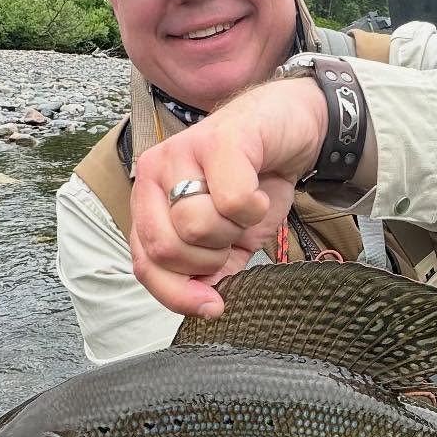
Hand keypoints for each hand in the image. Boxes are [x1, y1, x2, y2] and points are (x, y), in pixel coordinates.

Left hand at [130, 80, 327, 315]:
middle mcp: (153, 174)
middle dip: (210, 256)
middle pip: (168, 248)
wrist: (291, 131)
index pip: (145, 264)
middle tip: (232, 233)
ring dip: (235, 230)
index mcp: (149, 202)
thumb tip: (205, 305)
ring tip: (246, 207)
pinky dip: (256, 209)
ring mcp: (181, 152)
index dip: (177, 294)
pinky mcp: (218, 139)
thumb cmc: (254, 184)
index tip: (212, 305)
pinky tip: (260, 191)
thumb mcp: (229, 240)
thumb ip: (209, 271)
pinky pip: (232, 201)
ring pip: (197, 226)